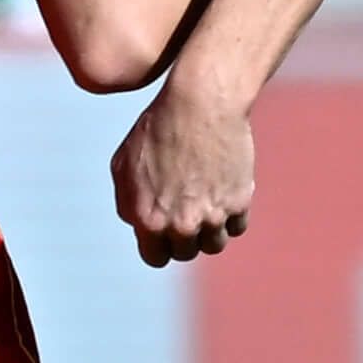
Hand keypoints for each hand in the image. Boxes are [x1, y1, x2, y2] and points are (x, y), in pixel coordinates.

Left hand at [110, 67, 255, 266]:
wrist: (200, 104)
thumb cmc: (157, 129)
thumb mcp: (123, 165)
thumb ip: (129, 202)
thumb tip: (139, 224)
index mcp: (149, 220)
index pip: (156, 258)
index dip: (158, 245)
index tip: (163, 231)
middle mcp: (181, 225)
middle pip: (186, 253)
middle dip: (183, 236)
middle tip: (185, 210)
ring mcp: (213, 216)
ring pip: (214, 244)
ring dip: (210, 229)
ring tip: (204, 202)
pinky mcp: (239, 202)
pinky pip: (237, 226)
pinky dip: (231, 214)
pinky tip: (222, 192)